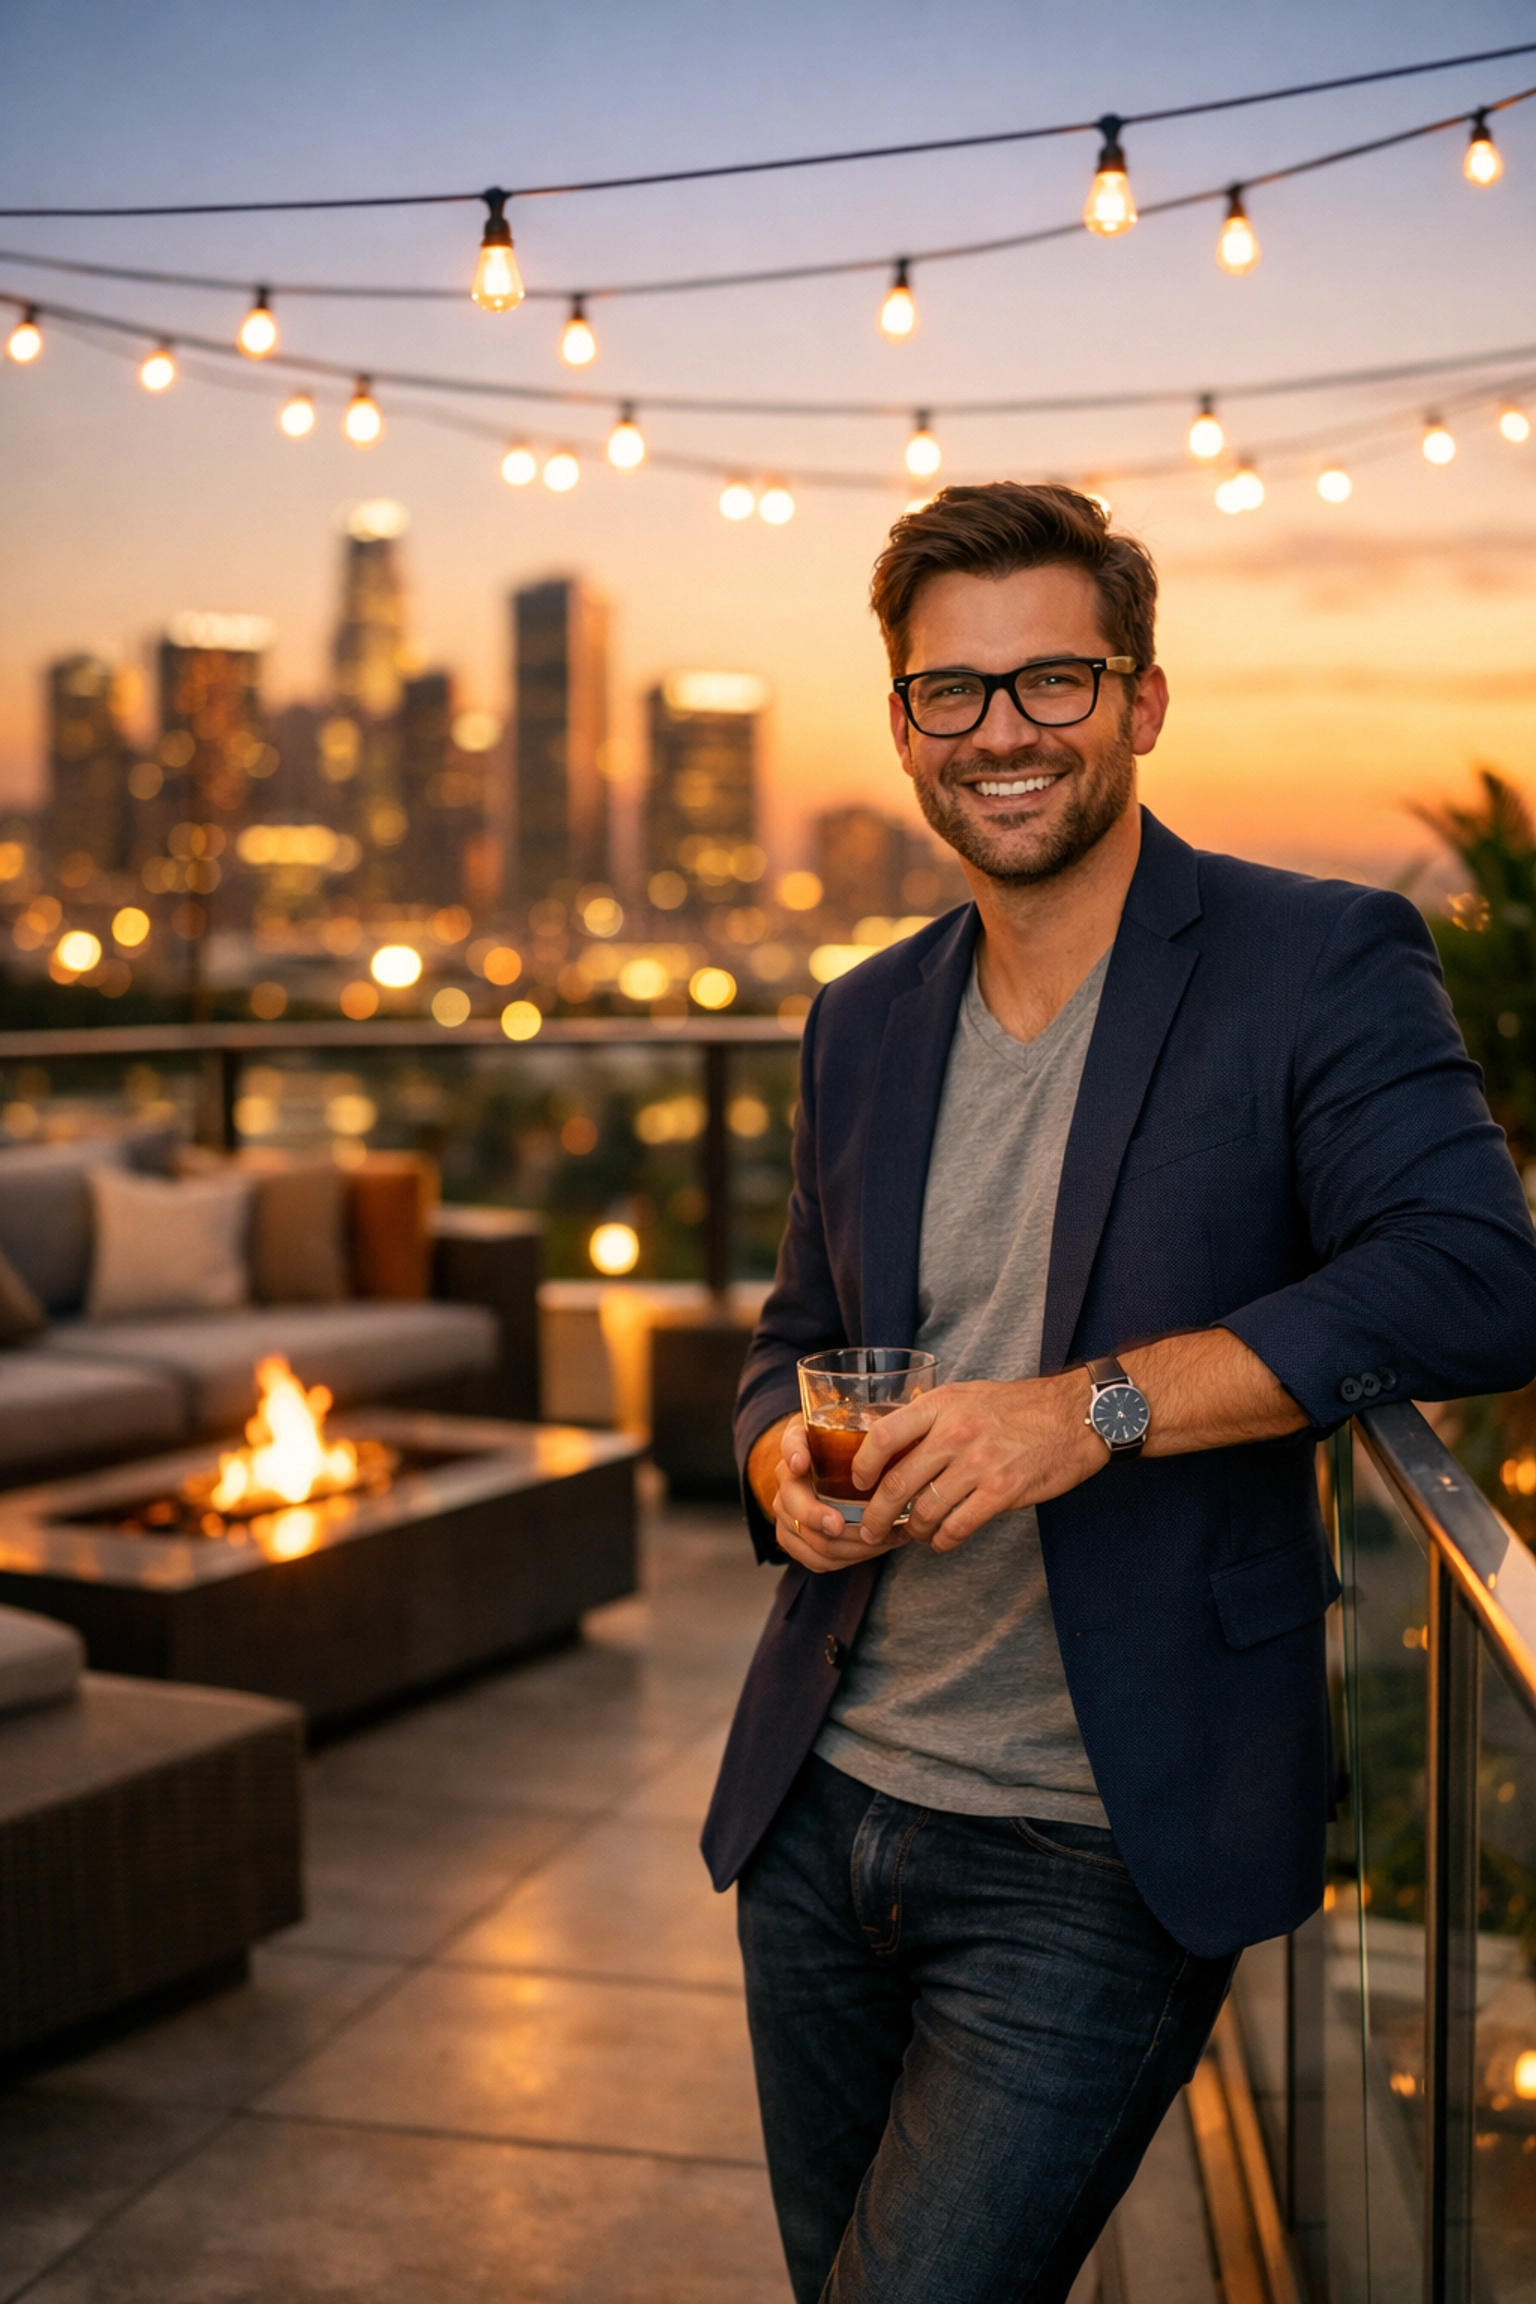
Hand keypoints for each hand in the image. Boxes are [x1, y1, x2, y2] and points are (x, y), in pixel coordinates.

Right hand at [767, 1415, 921, 1574]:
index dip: (793, 1452)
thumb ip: (878, 1433)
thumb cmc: (857, 1453)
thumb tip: (913, 1442)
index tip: (801, 1463)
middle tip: (839, 1524)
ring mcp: (786, 1509)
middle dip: (815, 1514)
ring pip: (805, 1534)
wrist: (836, 1477)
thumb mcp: (865, 1434)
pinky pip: (814, 1557)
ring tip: (880, 1538)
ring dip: (843, 1542)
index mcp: (804, 1442)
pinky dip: (844, 1559)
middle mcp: (788, 1476)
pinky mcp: (793, 1538)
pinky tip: (871, 1550)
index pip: (791, 1441)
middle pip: (791, 1498)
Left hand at [851, 1373, 1105, 1552]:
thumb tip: (890, 1445)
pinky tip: (942, 1540)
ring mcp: (979, 1463)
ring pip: (926, 1511)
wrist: (1075, 1415)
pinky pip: (958, 1527)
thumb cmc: (1019, 1406)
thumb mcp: (967, 1395)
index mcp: (941, 1405)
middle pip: (898, 1483)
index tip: (858, 1484)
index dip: (863, 1466)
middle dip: (877, 1515)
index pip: (883, 1436)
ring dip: (913, 1531)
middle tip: (870, 1530)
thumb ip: (931, 1418)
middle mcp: (955, 1433)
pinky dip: (943, 1541)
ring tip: (914, 1534)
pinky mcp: (1002, 1491)